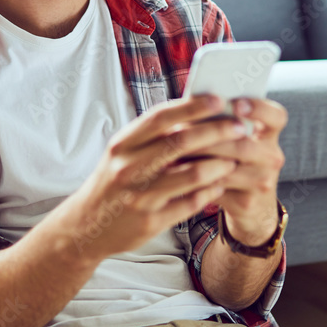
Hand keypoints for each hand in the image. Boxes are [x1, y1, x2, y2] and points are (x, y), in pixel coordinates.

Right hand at [62, 94, 249, 260]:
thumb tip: (194, 112)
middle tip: (240, 127)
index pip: (161, 117)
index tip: (219, 100)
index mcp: (122, 145)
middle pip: (181, 142)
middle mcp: (128, 168)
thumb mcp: (123, 153)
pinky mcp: (150, 221)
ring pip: (191, 174)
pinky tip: (220, 184)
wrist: (86, 226)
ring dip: (219, 164)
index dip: (192, 107)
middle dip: (216, 132)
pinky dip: (210, 191)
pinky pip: (191, 203)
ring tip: (235, 158)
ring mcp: (139, 196)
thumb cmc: (113, 182)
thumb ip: (153, 136)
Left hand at [171, 97, 287, 245]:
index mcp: (270, 133)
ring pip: (227, 167)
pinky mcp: (247, 202)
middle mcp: (272, 157)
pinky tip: (178, 172)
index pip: (276, 116)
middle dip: (210, 137)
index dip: (258, 108)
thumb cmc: (235, 159)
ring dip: (198, 158)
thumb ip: (222, 120)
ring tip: (175, 150)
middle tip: (181, 129)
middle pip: (244, 144)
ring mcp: (262, 181)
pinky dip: (195, 178)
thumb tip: (192, 102)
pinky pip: (216, 188)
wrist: (251, 203)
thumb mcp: (237, 138)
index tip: (236, 104)